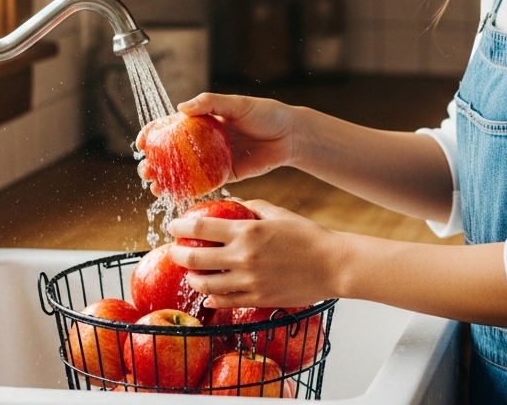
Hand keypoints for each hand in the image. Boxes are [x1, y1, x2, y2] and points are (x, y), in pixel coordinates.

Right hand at [139, 93, 297, 182]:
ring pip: (184, 172)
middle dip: (153, 163)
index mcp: (203, 120)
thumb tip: (181, 108)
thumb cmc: (265, 113)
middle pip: (171, 154)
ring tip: (155, 188)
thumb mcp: (237, 104)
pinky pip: (204, 185)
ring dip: (166, 181)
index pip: (170, 127)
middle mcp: (204, 141)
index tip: (140, 144)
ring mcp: (214, 160)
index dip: (151, 135)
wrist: (290, 136)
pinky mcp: (226, 175)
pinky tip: (176, 197)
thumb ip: (211, 103)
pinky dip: (189, 192)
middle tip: (145, 171)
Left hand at [166, 199, 342, 308]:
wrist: (333, 264)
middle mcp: (243, 257)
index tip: (173, 227)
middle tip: (175, 251)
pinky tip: (209, 295)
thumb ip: (252, 207)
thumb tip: (231, 204)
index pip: (201, 228)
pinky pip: (225, 302)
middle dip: (178, 254)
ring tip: (192, 274)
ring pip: (206, 284)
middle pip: (196, 258)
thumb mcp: (279, 213)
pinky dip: (212, 299)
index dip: (181, 227)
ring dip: (193, 279)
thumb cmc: (308, 236)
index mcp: (247, 231)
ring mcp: (249, 281)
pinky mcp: (257, 298)